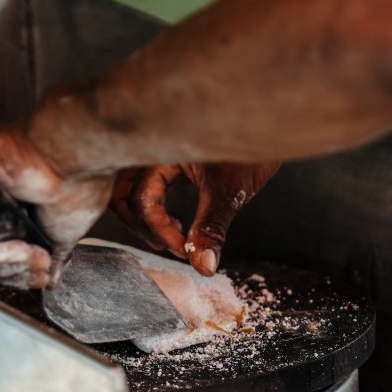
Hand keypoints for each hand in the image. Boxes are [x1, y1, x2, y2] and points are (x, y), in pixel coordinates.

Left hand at [0, 122, 112, 287]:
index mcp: (3, 198)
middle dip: (13, 270)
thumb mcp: (63, 230)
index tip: (42, 275)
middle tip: (41, 272)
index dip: (17, 269)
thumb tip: (49, 278)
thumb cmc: (76, 181)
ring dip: (6, 263)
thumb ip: (49, 253)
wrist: (74, 158)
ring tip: (38, 258)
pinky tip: (23, 249)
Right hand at [111, 162, 279, 275]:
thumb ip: (212, 229)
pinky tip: (176, 219)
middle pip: (122, 194)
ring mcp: (158, 152)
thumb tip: (202, 266)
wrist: (270, 125)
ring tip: (174, 231)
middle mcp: (152, 149)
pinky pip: (145, 184)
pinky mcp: (168, 158)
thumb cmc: (252, 149)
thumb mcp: (230, 192)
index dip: (161, 232)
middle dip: (141, 226)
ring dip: (143, 217)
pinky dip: (153, 206)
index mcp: (160, 152)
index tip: (186, 249)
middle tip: (170, 245)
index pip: (142, 201)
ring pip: (129, 189)